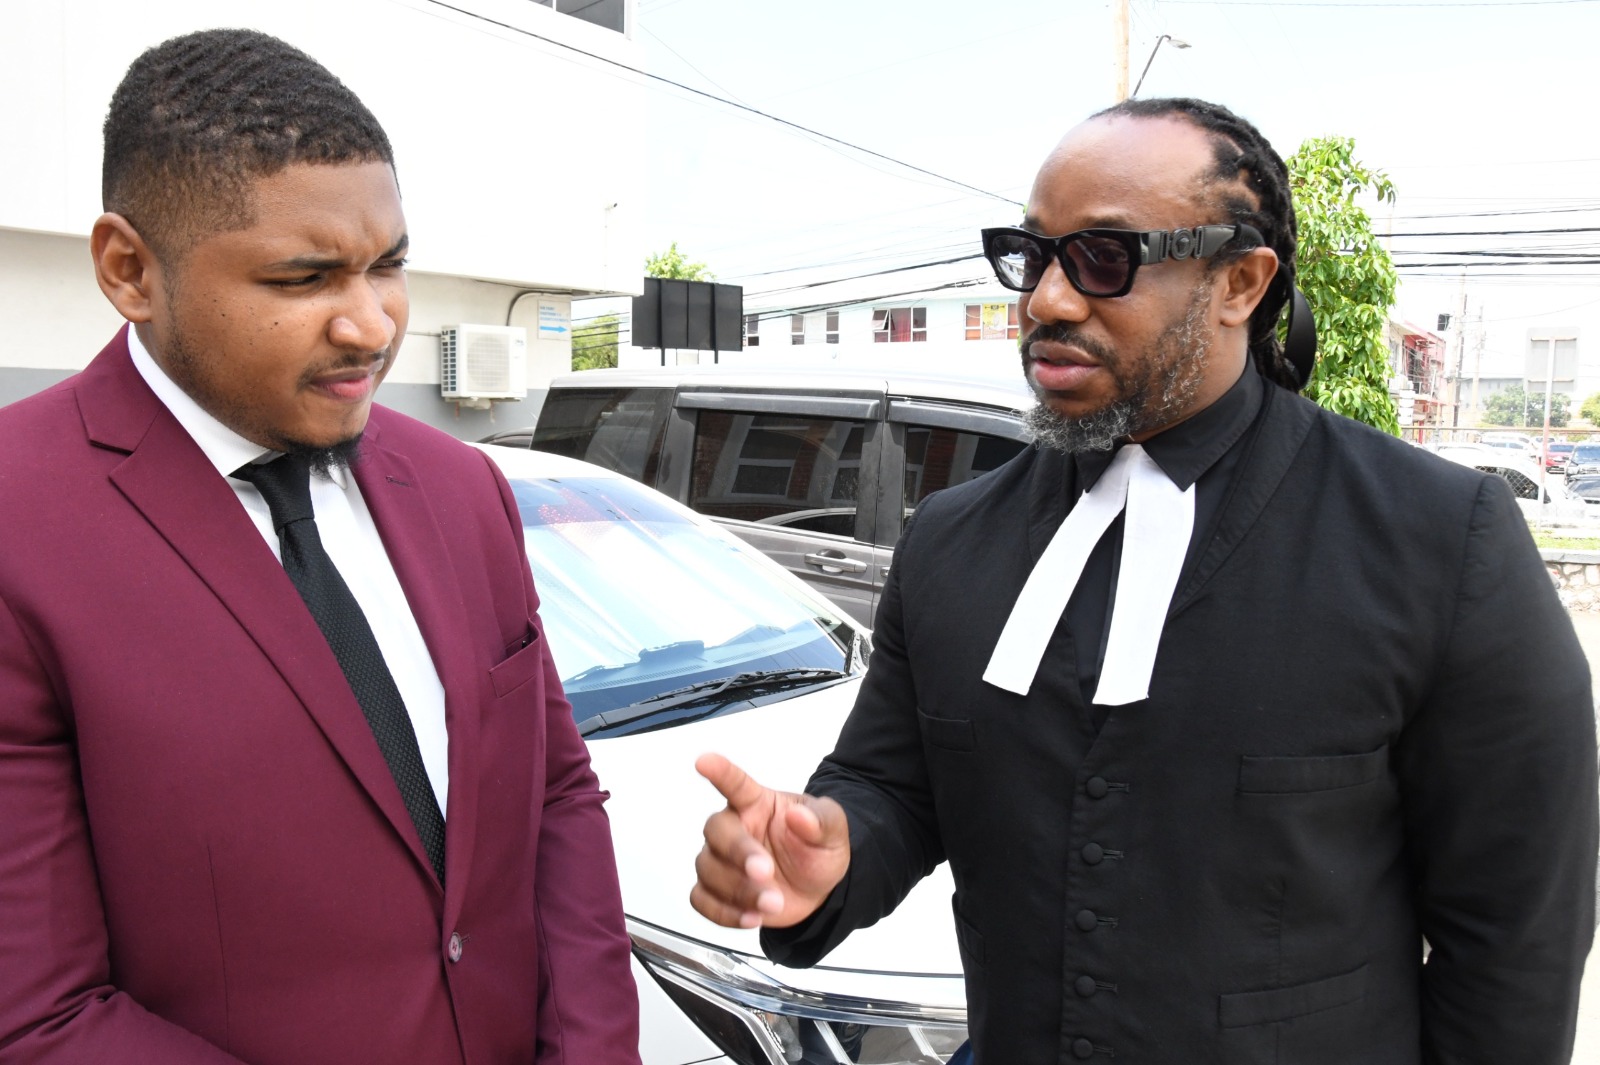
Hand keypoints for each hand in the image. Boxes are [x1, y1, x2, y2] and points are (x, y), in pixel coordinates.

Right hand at [690, 752, 850, 928]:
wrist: (819, 890)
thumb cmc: (817, 849)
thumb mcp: (833, 831)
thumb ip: (820, 821)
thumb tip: (798, 815)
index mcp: (757, 804)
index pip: (735, 783)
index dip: (719, 771)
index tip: (704, 761)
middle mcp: (735, 827)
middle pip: (716, 831)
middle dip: (738, 853)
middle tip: (766, 871)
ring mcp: (721, 860)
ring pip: (708, 869)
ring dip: (738, 890)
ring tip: (773, 902)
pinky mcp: (717, 892)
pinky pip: (702, 900)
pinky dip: (724, 912)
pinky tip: (751, 917)